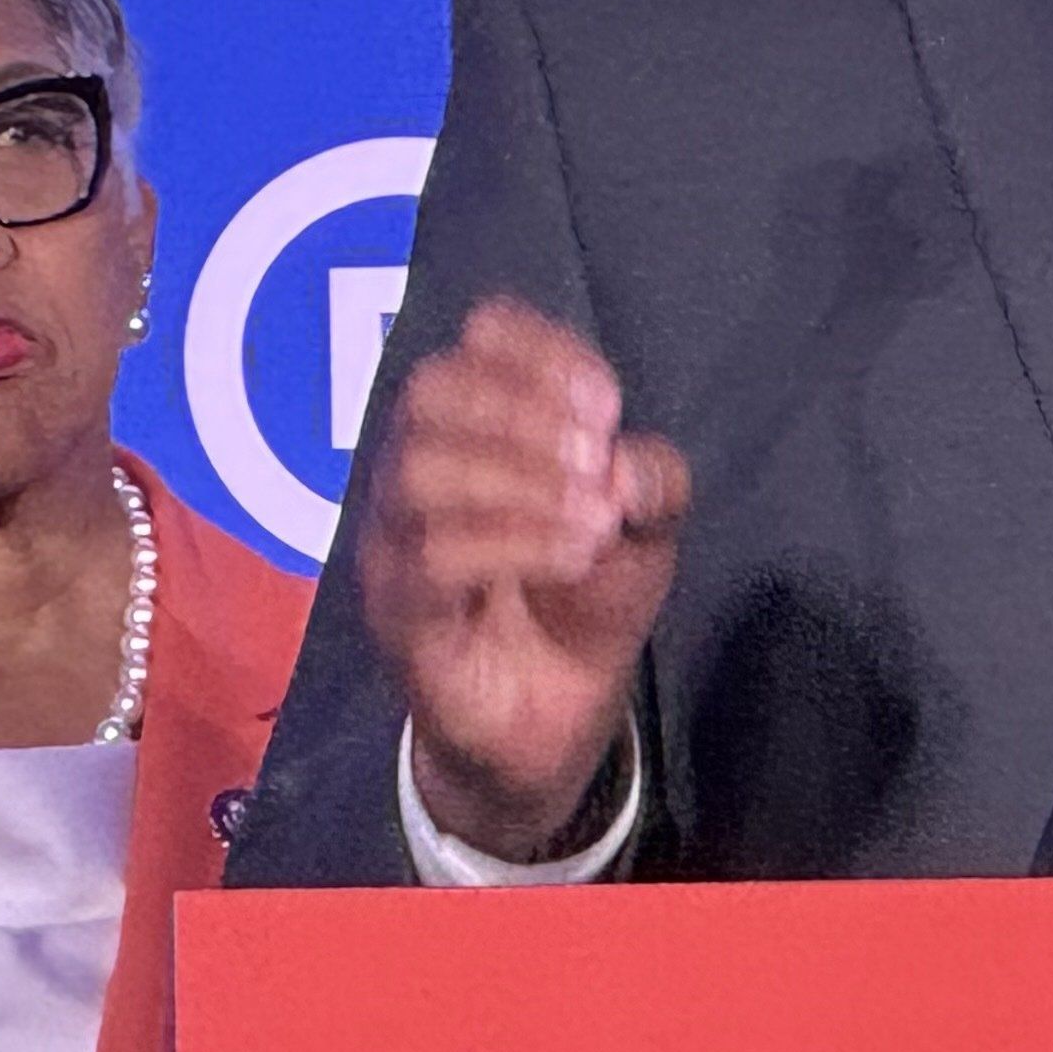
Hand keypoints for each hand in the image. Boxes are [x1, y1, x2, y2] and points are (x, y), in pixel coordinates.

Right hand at [363, 298, 683, 859]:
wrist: (556, 715)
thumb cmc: (589, 595)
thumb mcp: (647, 529)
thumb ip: (654, 480)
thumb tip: (622, 462)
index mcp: (483, 421)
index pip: (480, 336)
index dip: (541, 351)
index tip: (607, 403)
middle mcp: (422, 462)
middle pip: (434, 390)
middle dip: (523, 411)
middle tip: (597, 459)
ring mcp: (397, 537)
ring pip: (422, 470)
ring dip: (522, 482)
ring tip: (594, 520)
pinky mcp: (398, 609)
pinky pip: (430, 557)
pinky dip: (512, 544)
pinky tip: (572, 556)